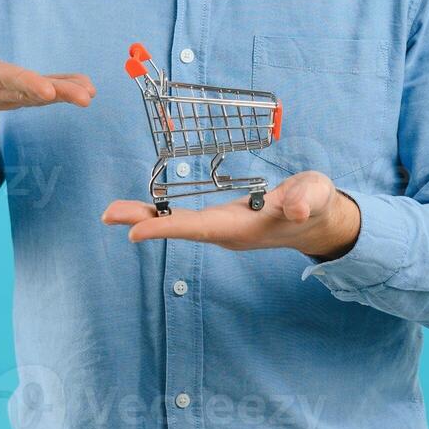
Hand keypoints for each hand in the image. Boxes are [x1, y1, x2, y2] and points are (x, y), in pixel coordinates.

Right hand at [0, 14, 95, 124]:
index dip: (22, 82)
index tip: (46, 89)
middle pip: (25, 94)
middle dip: (55, 94)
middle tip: (84, 97)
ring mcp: (7, 97)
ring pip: (38, 98)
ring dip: (66, 94)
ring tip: (90, 92)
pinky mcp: (21, 96)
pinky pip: (45, 94)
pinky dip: (66, 90)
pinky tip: (87, 87)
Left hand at [101, 171, 361, 260]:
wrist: (319, 221)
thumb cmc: (317, 203)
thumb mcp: (317, 195)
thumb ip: (308, 199)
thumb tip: (297, 209)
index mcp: (244, 227)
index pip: (199, 227)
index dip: (167, 227)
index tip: (135, 231)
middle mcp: (227, 232)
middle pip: (180, 228)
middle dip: (145, 222)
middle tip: (108, 215)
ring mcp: (223, 228)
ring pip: (180, 224)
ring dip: (147, 217)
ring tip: (115, 212)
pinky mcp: (222, 220)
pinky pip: (185, 217)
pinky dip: (162, 212)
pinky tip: (145, 208)